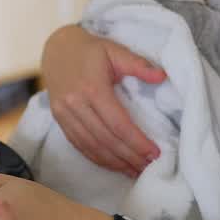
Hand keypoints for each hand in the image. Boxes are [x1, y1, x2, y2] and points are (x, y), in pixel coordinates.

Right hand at [41, 25, 166, 176]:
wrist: (57, 48)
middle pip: (106, 139)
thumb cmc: (91, 50)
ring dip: (115, 163)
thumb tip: (162, 76)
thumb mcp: (115, 50)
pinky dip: (98, 158)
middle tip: (150, 167)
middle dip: (129, 157)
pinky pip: (79, 145)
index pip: (118, 123)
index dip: (137, 142)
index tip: (155, 153)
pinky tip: (114, 165)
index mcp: (92, 88)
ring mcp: (64, 114)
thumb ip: (138, 64)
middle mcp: (75, 104)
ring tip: (135, 171)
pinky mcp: (59, 121)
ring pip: (92, 147)